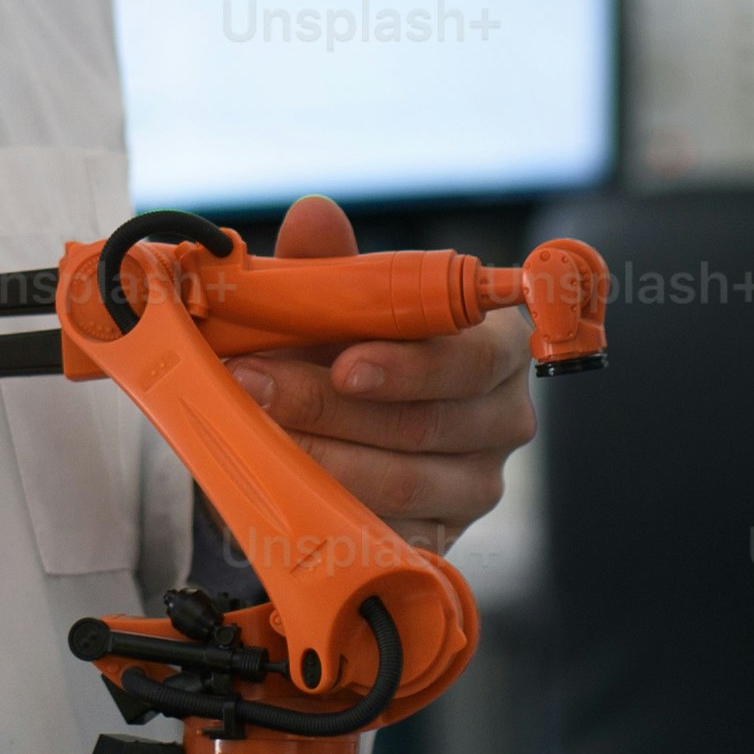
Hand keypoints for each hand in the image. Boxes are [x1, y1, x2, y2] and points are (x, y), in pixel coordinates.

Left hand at [226, 194, 537, 550]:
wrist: (333, 428)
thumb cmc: (347, 350)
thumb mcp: (339, 306)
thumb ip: (331, 267)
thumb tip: (314, 215)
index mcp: (497, 347)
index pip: (470, 358)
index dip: (407, 365)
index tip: (343, 365)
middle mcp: (504, 419)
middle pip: (426, 424)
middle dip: (330, 407)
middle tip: (254, 386)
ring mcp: (477, 485)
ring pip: (402, 482)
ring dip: (317, 455)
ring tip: (248, 428)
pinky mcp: (442, 538)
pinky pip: (389, 533)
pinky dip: (331, 511)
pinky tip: (281, 491)